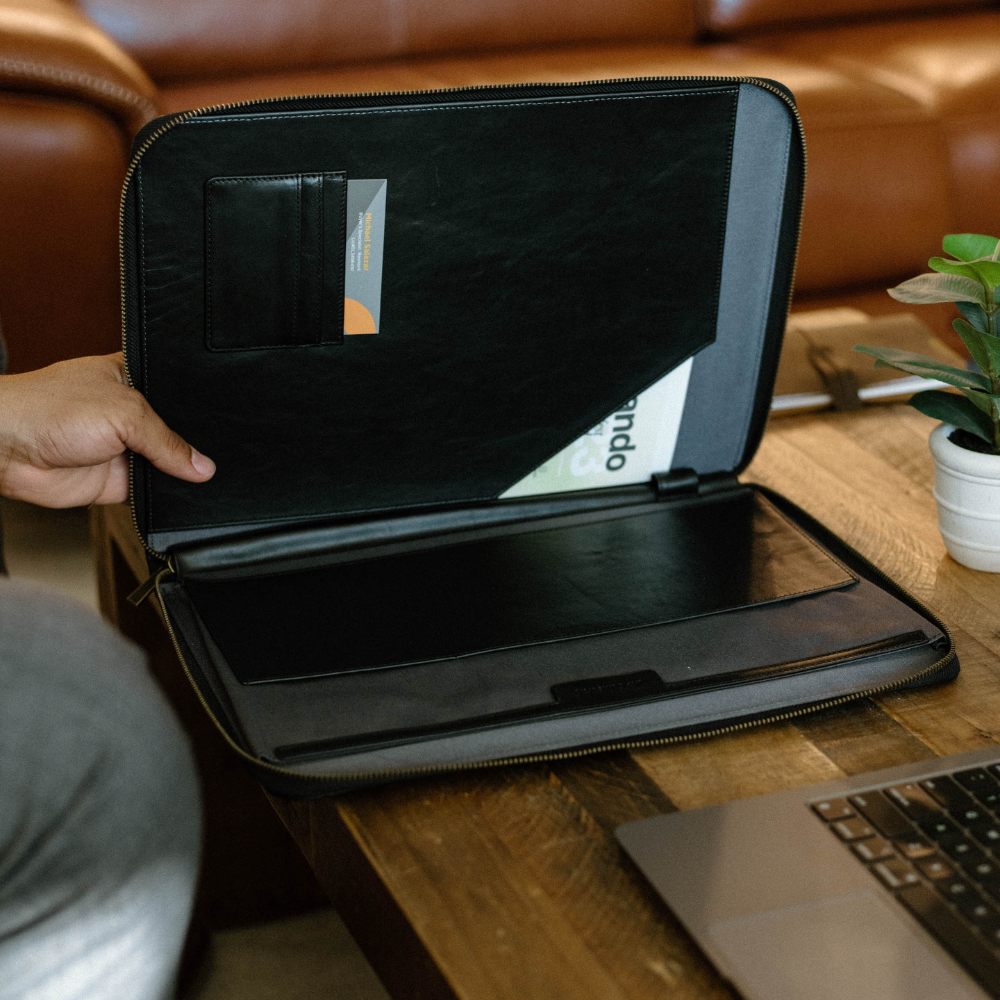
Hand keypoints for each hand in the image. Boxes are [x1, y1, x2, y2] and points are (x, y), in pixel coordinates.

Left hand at [0, 352, 214, 506]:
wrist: (5, 447)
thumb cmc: (47, 407)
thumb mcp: (124, 411)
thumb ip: (167, 441)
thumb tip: (202, 466)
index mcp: (133, 378)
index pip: (179, 392)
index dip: (202, 408)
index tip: (228, 425)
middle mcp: (130, 413)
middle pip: (177, 432)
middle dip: (193, 445)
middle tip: (217, 455)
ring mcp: (123, 448)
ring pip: (167, 465)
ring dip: (179, 473)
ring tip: (200, 476)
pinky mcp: (116, 481)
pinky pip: (151, 492)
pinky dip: (164, 496)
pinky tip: (181, 493)